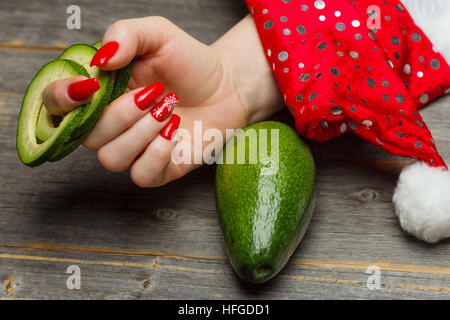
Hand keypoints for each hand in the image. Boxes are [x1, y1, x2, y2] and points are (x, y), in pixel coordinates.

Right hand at [42, 15, 281, 186]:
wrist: (227, 86)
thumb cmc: (190, 61)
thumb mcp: (158, 34)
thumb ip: (125, 35)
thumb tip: (100, 60)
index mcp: (101, 93)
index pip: (57, 105)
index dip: (62, 98)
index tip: (91, 85)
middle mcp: (111, 125)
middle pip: (88, 135)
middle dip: (121, 113)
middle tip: (155, 92)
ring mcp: (134, 150)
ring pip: (111, 158)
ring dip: (141, 132)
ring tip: (169, 109)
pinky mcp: (158, 169)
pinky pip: (141, 176)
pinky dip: (157, 153)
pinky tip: (175, 131)